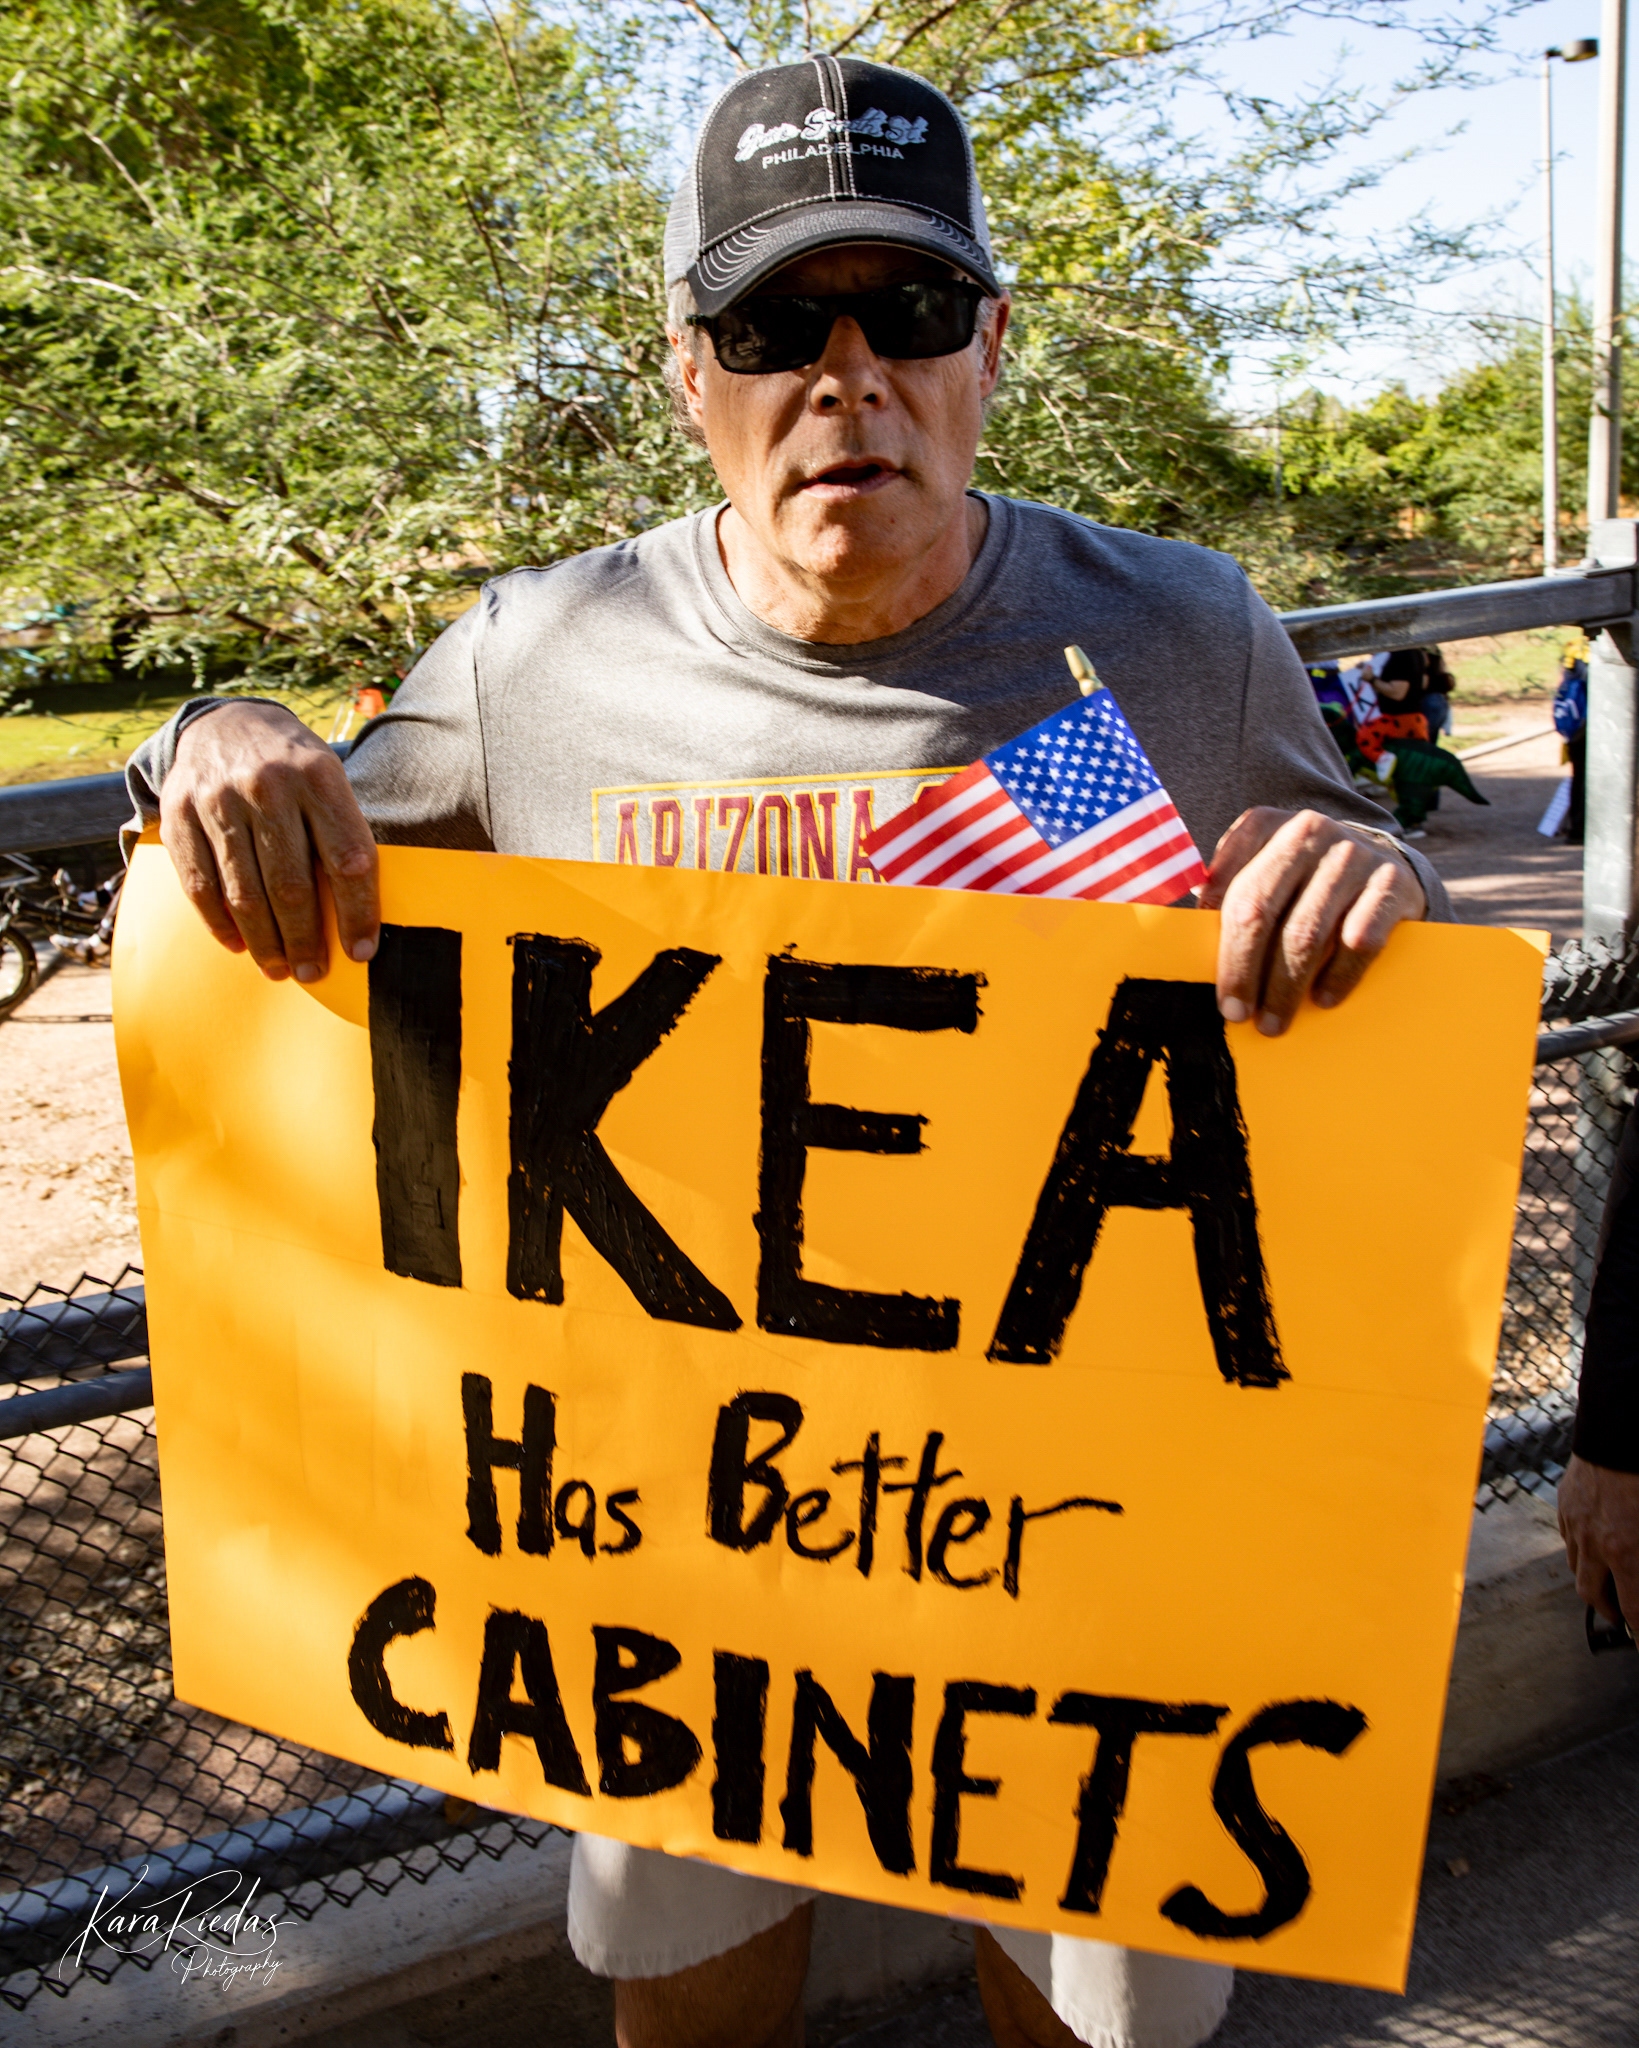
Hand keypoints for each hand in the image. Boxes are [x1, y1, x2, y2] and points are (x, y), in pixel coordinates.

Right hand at [159, 702, 379, 981]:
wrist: (224, 721)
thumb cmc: (291, 766)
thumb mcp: (328, 780)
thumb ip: (340, 834)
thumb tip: (358, 914)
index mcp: (318, 777)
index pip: (347, 859)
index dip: (357, 913)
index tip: (362, 952)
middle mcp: (268, 786)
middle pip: (291, 884)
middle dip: (305, 940)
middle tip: (312, 973)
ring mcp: (218, 799)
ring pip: (244, 892)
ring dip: (265, 942)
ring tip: (279, 968)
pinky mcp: (179, 813)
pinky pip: (200, 885)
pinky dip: (220, 923)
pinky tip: (238, 944)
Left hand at [1199, 808, 1425, 1034]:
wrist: (1385, 864)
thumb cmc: (1306, 879)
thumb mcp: (1265, 870)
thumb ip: (1229, 896)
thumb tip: (1188, 945)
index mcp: (1265, 825)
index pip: (1227, 885)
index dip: (1214, 937)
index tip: (1206, 979)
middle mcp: (1308, 830)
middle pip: (1258, 909)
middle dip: (1242, 969)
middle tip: (1235, 1013)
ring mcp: (1353, 854)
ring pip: (1306, 932)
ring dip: (1285, 987)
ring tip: (1274, 1022)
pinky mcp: (1392, 882)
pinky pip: (1358, 940)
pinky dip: (1338, 976)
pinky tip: (1324, 999)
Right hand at [1558, 1455, 1638, 1628]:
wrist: (1621, 1431)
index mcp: (1627, 1554)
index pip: (1633, 1610)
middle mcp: (1596, 1544)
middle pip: (1592, 1596)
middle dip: (1608, 1612)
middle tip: (1621, 1616)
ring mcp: (1576, 1523)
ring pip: (1575, 1566)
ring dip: (1591, 1579)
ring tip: (1607, 1580)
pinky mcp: (1566, 1502)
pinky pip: (1568, 1536)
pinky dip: (1580, 1548)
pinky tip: (1594, 1542)